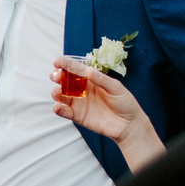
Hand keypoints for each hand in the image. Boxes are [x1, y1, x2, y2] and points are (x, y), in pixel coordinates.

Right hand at [51, 56, 165, 170]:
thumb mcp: (116, 88)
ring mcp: (79, 103)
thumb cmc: (125, 103)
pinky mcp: (77, 116)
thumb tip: (88, 70)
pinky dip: (58, 109)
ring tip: (57, 91)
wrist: (129, 125)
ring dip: (55, 92)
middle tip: (56, 75)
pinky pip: (64, 112)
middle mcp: (82, 89)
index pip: (76, 69)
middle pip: (64, 80)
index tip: (57, 61)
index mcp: (91, 79)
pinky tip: (58, 106)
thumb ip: (101, 79)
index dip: (66, 64)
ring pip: (61, 95)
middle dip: (57, 76)